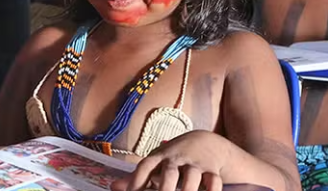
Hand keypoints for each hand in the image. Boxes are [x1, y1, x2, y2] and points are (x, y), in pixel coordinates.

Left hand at [112, 131, 228, 190]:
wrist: (206, 141)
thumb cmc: (175, 157)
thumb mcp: (156, 162)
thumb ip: (138, 177)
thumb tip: (113, 187)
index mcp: (160, 157)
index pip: (145, 167)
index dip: (137, 181)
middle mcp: (177, 158)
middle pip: (169, 173)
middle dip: (165, 189)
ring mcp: (195, 163)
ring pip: (192, 178)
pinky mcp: (212, 169)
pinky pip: (213, 182)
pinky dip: (211, 190)